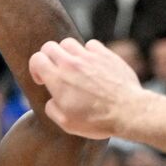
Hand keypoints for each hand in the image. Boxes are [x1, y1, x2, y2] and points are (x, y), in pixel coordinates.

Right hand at [28, 38, 144, 139]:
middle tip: (55, 70)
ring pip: (69, 43)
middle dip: (48, 57)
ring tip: (74, 66)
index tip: (43, 79)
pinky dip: (88, 52)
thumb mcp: (66, 123)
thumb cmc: (97, 120)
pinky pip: (91, 44)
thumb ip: (52, 109)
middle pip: (50, 46)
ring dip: (67, 53)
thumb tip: (51, 100)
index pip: (36, 59)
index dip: (36, 68)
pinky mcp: (106, 55)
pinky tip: (92, 64)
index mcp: (58, 79)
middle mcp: (71, 64)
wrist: (129, 111)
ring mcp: (89, 57)